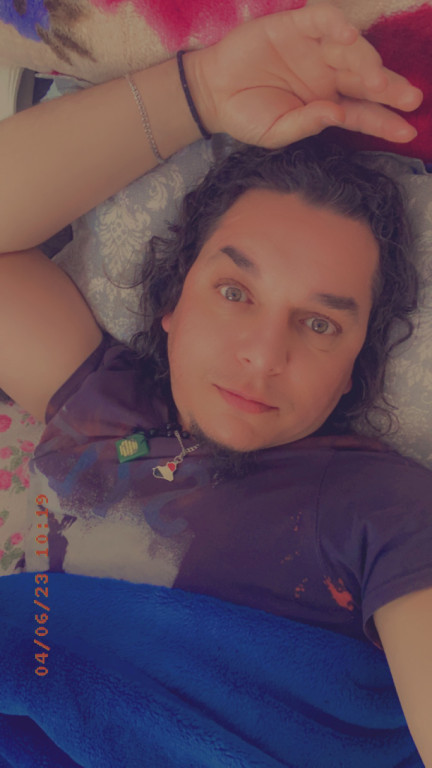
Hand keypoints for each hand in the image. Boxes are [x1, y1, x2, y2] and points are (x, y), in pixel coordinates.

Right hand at [185, 2, 422, 147]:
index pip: (363, 113)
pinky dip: (336, 26)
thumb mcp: (275, 133)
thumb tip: (336, 113)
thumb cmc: (246, 117)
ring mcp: (314, 50)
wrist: (212, 93)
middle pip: (367, 80)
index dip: (385, 122)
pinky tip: (348, 37)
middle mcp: (327, 76)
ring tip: (377, 80)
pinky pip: (322, 21)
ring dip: (368, 63)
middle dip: (390, 89)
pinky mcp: (296, 27)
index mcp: (327, 104)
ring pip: (352, 51)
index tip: (407, 132)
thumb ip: (305, 125)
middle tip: (410, 98)